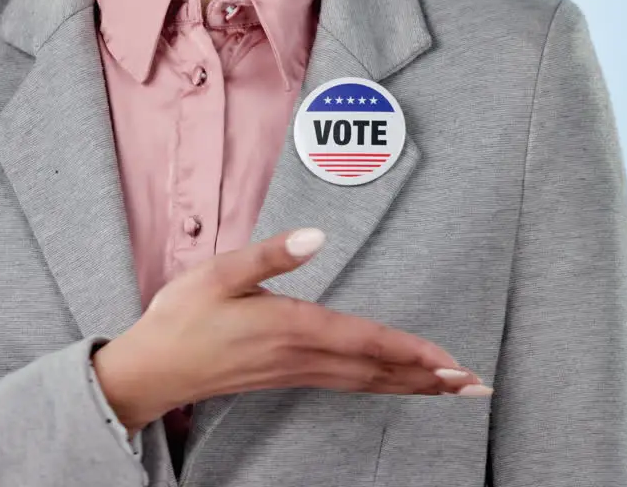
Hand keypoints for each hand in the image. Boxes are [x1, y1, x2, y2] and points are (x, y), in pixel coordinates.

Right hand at [91, 228, 490, 431]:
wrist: (152, 370)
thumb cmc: (182, 318)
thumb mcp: (218, 273)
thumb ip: (269, 255)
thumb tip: (314, 236)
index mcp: (291, 328)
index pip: (365, 341)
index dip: (411, 350)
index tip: (449, 360)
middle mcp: (301, 356)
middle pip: (377, 370)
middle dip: (428, 378)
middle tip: (474, 385)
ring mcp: (295, 372)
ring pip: (366, 382)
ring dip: (411, 385)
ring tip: (449, 390)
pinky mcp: (286, 378)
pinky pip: (348, 385)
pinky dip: (380, 385)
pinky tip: (392, 385)